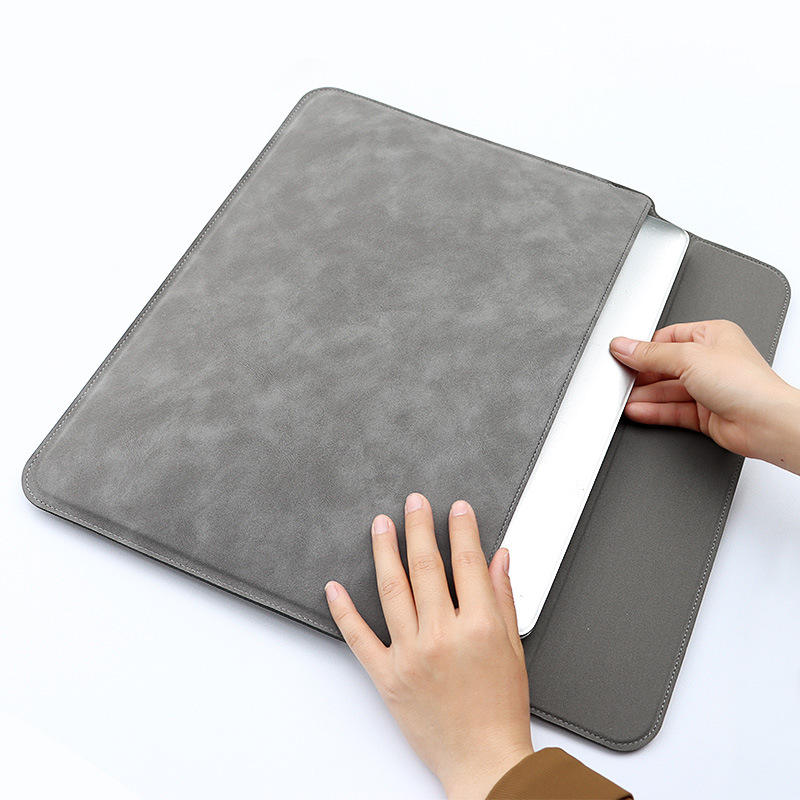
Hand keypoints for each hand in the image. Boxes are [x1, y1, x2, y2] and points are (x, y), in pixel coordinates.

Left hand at [324, 493, 532, 799]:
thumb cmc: (500, 708)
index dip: (462, 530)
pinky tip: (334, 587)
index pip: (468, 563)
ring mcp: (411, 656)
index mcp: (479, 627)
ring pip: (393, 591)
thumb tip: (499, 557)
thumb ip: (503, 598)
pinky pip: (359, 638)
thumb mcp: (512, 648)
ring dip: (385, 552)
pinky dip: (343, 611)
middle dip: (420, 528)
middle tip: (414, 502)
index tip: (456, 509)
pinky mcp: (387, 678)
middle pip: (427, 567)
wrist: (483, 761)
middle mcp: (443, 636)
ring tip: (381, 524)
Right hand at [610, 319, 799, 473]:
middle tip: (619, 379)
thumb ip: (650, 354)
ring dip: (645, 396)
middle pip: (664, 366)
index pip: (666, 338)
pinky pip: (672, 410)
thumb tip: (624, 346)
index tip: (621, 355)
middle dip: (642, 375)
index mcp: (712, 334)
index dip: (643, 347)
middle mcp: (711, 360)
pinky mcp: (705, 414)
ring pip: (667, 390)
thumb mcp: (688, 357)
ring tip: (622, 398)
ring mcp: (708, 388)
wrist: (767, 423)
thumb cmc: (747, 383)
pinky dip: (654, 411)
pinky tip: (637, 411)